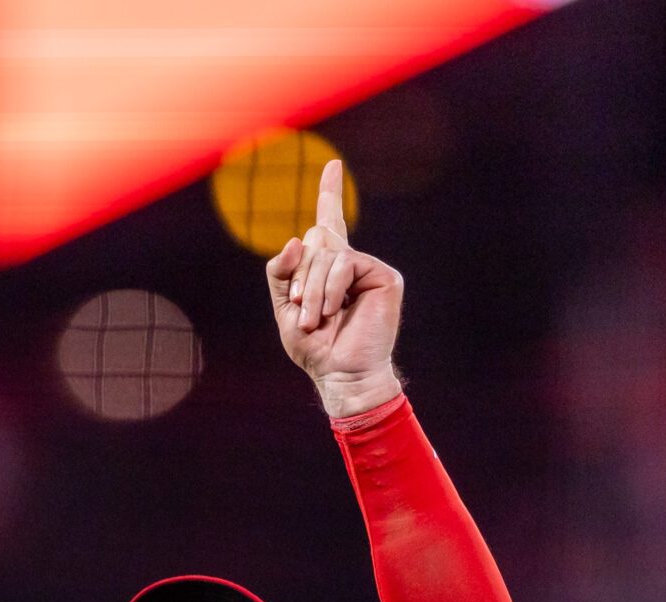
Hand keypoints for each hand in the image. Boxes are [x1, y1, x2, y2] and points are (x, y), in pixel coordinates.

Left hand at [266, 160, 403, 417]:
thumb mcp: (285, 308)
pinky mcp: (384, 276)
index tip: (333, 165)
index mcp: (328, 269)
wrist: (340, 373)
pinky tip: (333, 310)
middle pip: (316, 240)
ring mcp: (368, 268)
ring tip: (315, 318)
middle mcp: (349, 263)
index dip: (330, 193)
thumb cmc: (314, 347)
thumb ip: (281, 272)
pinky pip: (346, 262)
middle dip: (302, 276)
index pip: (329, 223)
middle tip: (305, 312)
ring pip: (328, 252)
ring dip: (314, 287)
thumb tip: (298, 237)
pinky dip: (332, 287)